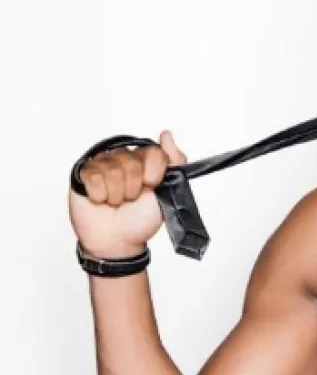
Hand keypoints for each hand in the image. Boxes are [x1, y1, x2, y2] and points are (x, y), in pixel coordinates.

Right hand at [68, 130, 187, 257]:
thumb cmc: (141, 219)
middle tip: (130, 199)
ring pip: (113, 171)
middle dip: (133, 189)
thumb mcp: (168, 192)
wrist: (118, 240)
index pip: (154, 153)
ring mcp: (103, 164)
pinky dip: (100, 196)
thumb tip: (166, 134)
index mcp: (145, 160)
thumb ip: (174, 162)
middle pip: (132, 162)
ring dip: (116, 195)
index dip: (153, 175)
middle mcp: (124, 158)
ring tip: (116, 202)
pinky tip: (101, 200)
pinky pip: (94, 178)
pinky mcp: (84, 173)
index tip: (151, 188)